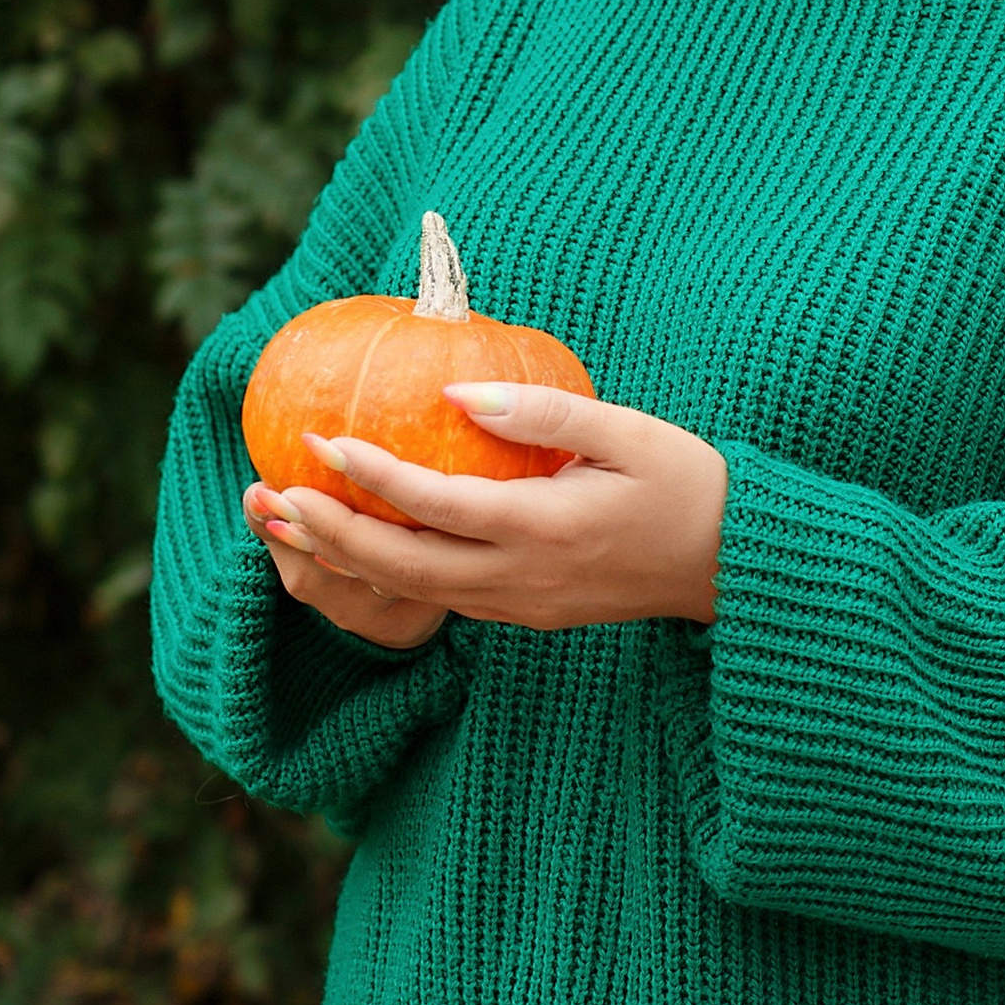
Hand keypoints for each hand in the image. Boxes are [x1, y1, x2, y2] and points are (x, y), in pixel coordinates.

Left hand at [242, 381, 726, 640]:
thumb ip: (543, 413)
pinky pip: (439, 597)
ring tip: (288, 523)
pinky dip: (386, 573)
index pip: (438, 505)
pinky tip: (356, 540)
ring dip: (345, 560)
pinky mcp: (525, 612)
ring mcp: (522, 604)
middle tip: (270, 495)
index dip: (373, 477)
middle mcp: (523, 578)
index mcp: (546, 528)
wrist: (733, 566)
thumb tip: (456, 392)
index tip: (320, 440)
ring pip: (413, 593)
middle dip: (330, 534)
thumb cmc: (688, 483)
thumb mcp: (629, 431)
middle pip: (403, 567)